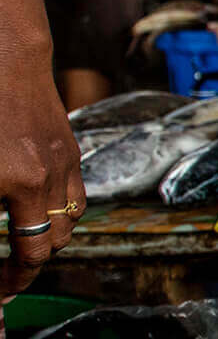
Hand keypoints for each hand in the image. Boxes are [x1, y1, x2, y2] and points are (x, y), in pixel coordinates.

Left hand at [0, 62, 83, 298]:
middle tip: (7, 270)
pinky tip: (35, 202)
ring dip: (50, 234)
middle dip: (33, 260)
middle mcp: (51, 176)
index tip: (2, 291)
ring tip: (24, 238)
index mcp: (22, 185)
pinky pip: (74, 189)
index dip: (15, 278)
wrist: (7, 62)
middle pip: (57, 239)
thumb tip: (2, 230)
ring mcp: (65, 160)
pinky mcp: (69, 146)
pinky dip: (59, 206)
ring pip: (71, 216)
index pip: (31, 252)